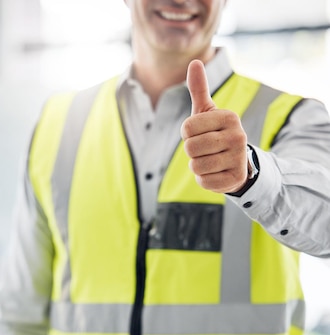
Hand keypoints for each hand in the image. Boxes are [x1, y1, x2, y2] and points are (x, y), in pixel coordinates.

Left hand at [181, 60, 248, 193]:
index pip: (186, 128)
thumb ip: (199, 89)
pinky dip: (204, 180)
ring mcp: (239, 159)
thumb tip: (195, 62)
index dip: (187, 134)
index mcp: (229, 117)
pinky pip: (204, 182)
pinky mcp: (236, 179)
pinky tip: (216, 173)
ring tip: (210, 160)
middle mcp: (238, 136)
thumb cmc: (215, 132)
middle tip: (206, 149)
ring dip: (197, 166)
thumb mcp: (206, 111)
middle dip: (192, 151)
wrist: (237, 162)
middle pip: (190, 148)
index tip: (200, 133)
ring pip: (196, 166)